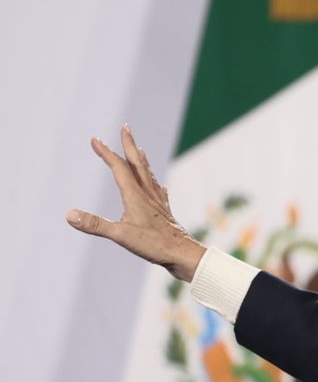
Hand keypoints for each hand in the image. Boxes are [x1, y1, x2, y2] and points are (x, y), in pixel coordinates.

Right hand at [67, 125, 205, 281]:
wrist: (184, 254)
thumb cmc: (155, 245)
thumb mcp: (121, 236)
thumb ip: (95, 225)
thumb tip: (69, 215)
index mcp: (136, 196)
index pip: (119, 168)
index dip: (106, 153)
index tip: (95, 139)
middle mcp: (148, 194)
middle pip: (137, 163)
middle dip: (129, 144)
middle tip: (125, 127)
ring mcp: (158, 202)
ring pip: (148, 174)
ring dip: (141, 159)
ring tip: (138, 149)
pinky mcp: (165, 212)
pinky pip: (158, 190)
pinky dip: (153, 181)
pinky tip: (157, 185)